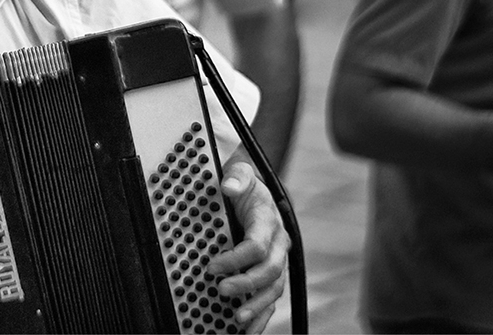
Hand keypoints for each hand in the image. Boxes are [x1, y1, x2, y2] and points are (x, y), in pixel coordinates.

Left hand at [208, 160, 289, 333]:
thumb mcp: (241, 173)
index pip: (258, 246)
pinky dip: (262, 316)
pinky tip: (248, 330)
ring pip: (274, 289)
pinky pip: (271, 298)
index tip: (213, 266)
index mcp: (269, 222)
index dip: (236, 259)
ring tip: (236, 318)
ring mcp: (277, 261)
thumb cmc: (246, 185)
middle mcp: (278, 244)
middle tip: (221, 290)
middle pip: (270, 271)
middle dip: (246, 284)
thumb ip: (237, 177)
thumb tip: (228, 185)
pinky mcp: (272, 273)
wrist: (256, 191)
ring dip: (257, 306)